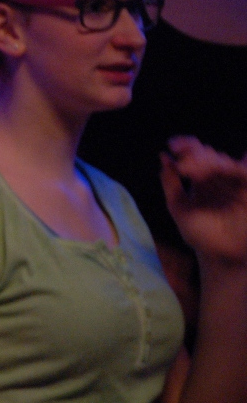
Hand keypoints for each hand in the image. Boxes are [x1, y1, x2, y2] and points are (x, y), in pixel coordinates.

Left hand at [161, 136, 246, 265]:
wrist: (220, 257)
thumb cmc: (199, 234)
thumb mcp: (178, 207)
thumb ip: (170, 183)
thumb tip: (163, 156)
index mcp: (202, 178)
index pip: (194, 155)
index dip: (186, 146)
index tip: (173, 145)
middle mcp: (220, 177)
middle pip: (211, 156)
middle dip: (198, 156)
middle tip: (185, 165)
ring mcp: (237, 184)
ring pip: (228, 164)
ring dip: (214, 162)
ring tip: (201, 166)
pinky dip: (245, 165)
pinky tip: (244, 158)